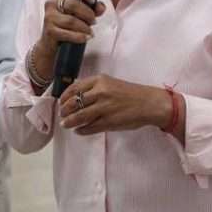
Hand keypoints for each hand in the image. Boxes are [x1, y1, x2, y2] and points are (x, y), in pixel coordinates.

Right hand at [29, 0, 106, 82]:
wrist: (50, 43)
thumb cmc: (67, 24)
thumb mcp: (82, 14)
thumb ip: (93, 8)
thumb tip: (101, 7)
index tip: (92, 0)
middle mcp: (52, 3)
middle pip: (73, 4)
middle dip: (88, 14)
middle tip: (94, 21)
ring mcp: (49, 17)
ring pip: (71, 20)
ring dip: (85, 27)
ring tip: (90, 32)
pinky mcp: (49, 30)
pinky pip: (68, 33)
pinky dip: (80, 36)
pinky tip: (86, 37)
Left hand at [58, 74, 173, 135]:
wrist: (150, 103)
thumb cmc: (131, 93)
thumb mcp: (111, 83)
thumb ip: (95, 87)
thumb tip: (77, 96)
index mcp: (100, 80)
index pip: (74, 88)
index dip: (64, 96)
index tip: (61, 102)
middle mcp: (100, 92)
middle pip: (74, 103)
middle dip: (64, 110)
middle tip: (62, 114)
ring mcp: (104, 108)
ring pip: (79, 116)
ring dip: (69, 122)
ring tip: (66, 124)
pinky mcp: (108, 122)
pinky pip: (89, 127)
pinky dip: (81, 130)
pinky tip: (79, 131)